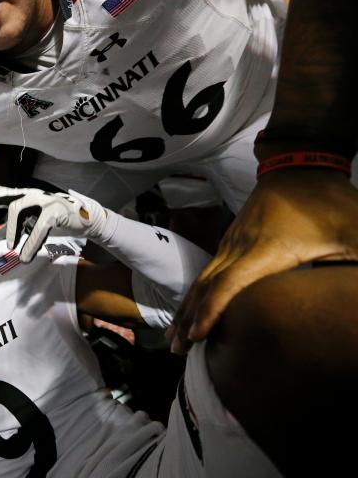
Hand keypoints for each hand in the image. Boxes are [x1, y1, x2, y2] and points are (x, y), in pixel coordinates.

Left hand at [4, 188, 104, 262]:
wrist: (89, 220)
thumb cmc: (62, 220)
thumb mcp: (39, 221)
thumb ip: (23, 224)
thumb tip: (1, 234)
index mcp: (31, 196)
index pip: (11, 203)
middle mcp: (37, 195)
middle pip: (15, 207)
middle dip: (10, 228)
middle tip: (10, 245)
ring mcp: (46, 201)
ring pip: (27, 221)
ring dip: (23, 241)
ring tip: (23, 257)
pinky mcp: (55, 210)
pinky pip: (39, 229)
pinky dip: (32, 244)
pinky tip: (28, 254)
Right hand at [168, 170, 357, 353]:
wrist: (300, 165)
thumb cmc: (328, 202)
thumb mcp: (353, 235)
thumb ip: (355, 266)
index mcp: (266, 251)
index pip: (228, 285)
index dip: (212, 312)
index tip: (199, 336)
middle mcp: (239, 247)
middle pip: (205, 287)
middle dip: (189, 319)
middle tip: (177, 350)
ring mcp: (231, 242)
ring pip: (201, 279)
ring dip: (186, 308)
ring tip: (175, 338)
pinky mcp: (231, 240)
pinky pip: (207, 271)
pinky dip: (196, 294)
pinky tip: (191, 308)